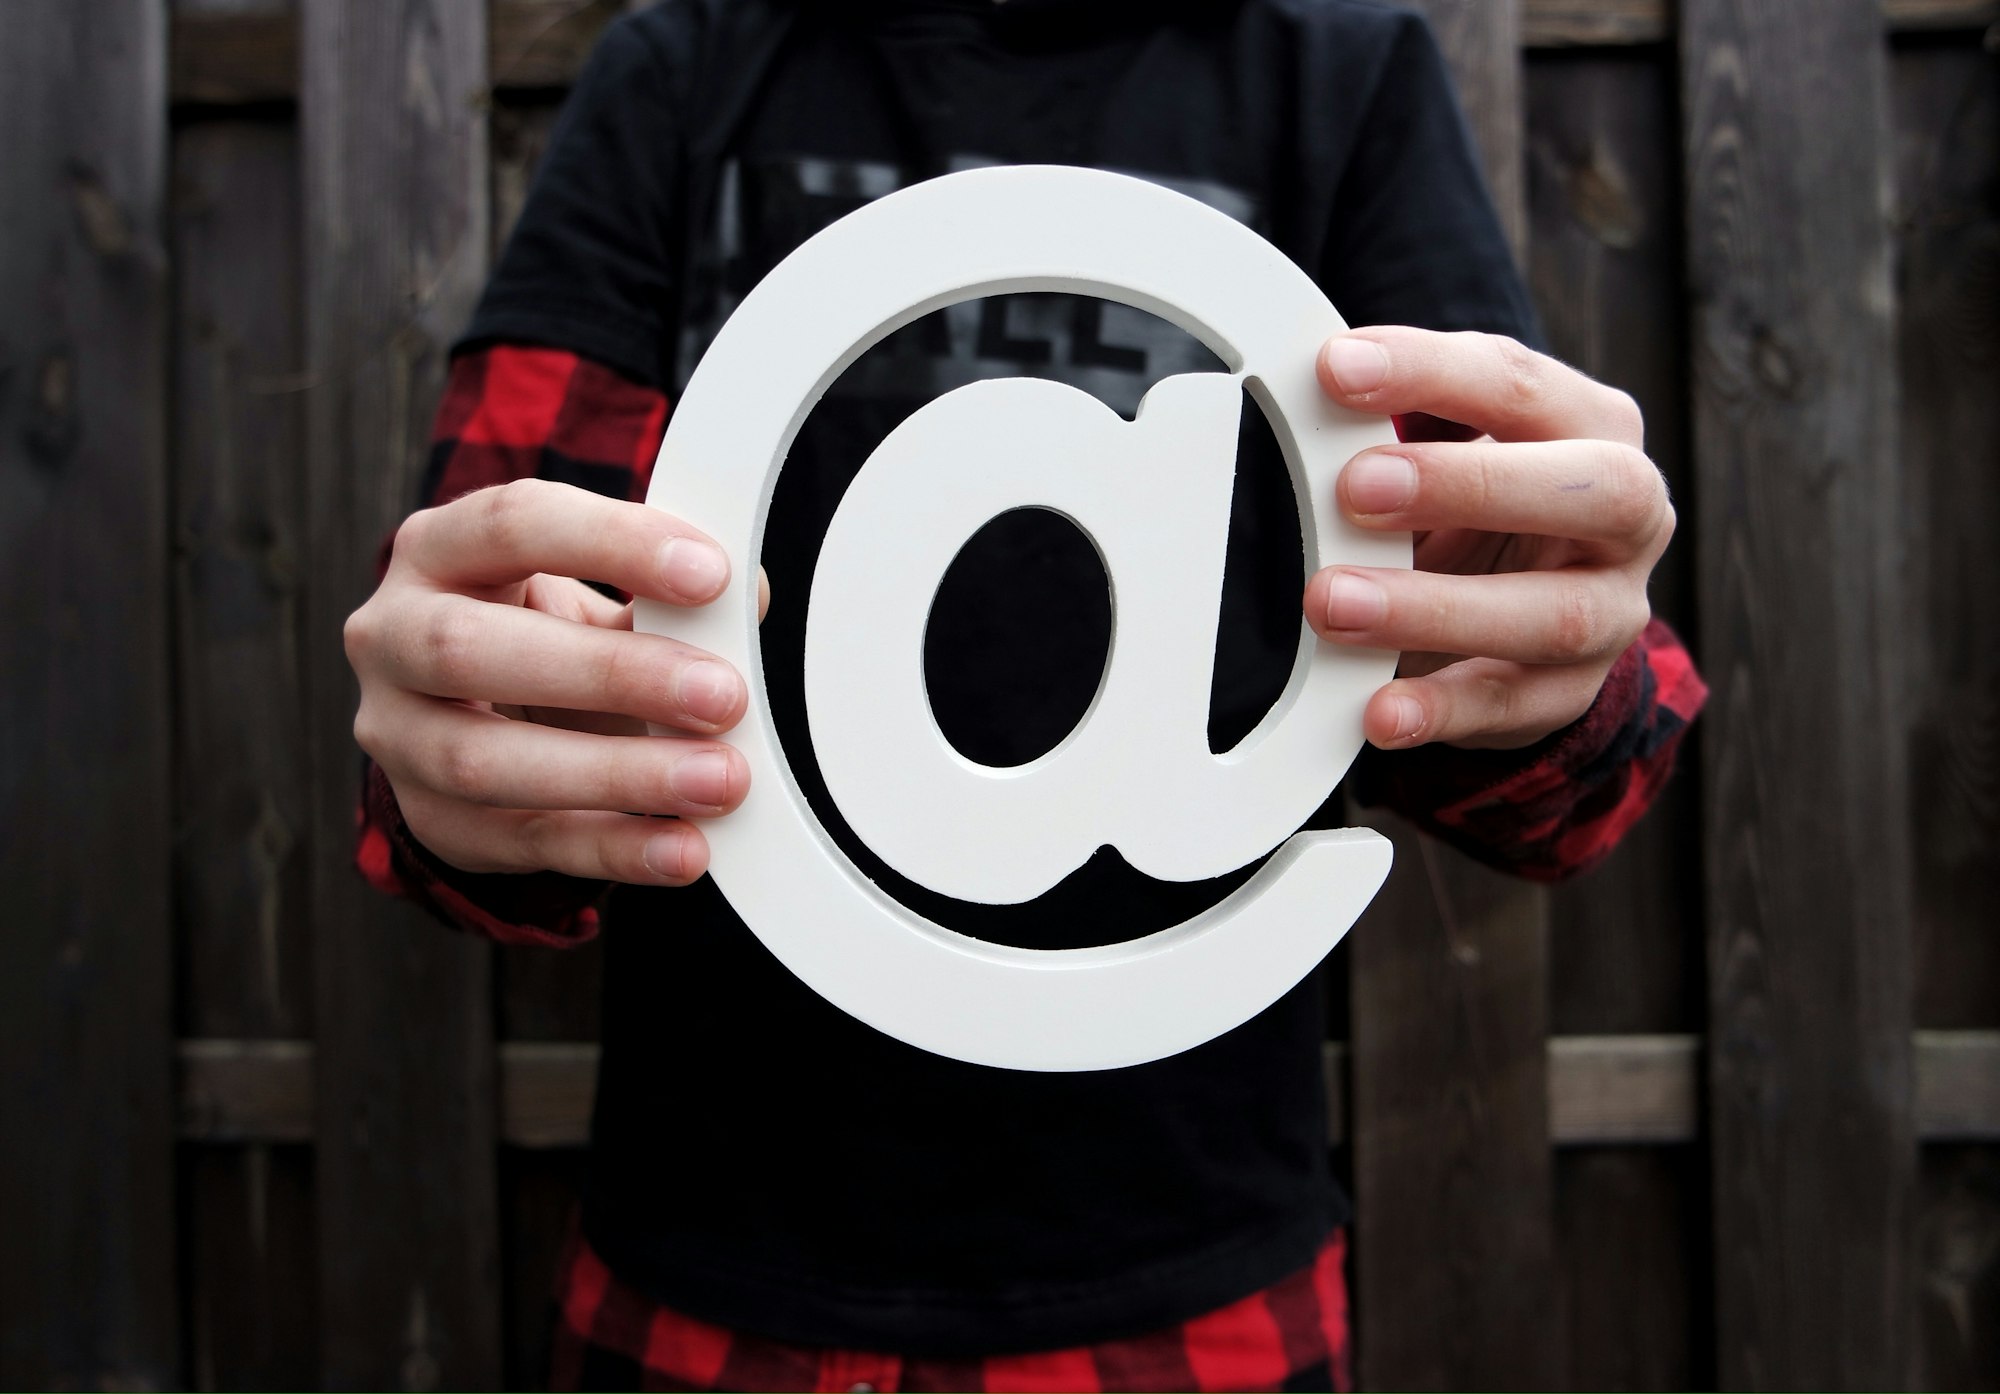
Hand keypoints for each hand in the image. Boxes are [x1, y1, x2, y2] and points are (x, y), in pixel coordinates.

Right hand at [345, 478, 756, 885]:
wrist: (475, 718)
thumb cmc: (545, 637)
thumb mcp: (595, 600)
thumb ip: (664, 596)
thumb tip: (747, 601)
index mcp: (439, 549)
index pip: (513, 524)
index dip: (613, 544)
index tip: (711, 576)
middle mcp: (393, 636)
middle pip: (472, 648)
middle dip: (611, 674)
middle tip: (723, 696)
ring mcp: (397, 736)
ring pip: (484, 760)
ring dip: (616, 775)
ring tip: (718, 781)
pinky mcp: (430, 820)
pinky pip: (520, 841)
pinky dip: (612, 848)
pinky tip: (683, 848)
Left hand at [1307, 326, 1672, 750]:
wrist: (1527, 607)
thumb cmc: (1482, 505)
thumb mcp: (1452, 445)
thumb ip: (1398, 414)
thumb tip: (1316, 380)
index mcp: (1594, 427)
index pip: (1521, 384)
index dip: (1429, 371)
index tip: (1334, 371)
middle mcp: (1627, 517)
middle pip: (1594, 489)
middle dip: (1468, 484)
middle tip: (1355, 488)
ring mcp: (1610, 613)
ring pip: (1551, 614)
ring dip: (1433, 608)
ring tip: (1332, 602)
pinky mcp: (1568, 693)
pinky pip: (1510, 706)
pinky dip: (1439, 711)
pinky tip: (1377, 711)